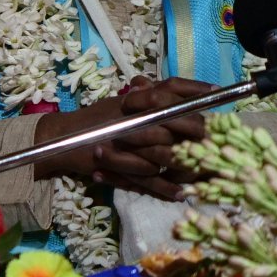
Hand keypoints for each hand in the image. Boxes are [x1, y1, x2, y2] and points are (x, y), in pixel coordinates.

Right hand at [32, 76, 212, 199]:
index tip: (214, 92)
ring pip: (167, 152)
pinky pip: (149, 179)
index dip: (193, 88)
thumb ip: (138, 96)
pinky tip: (181, 194)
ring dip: (189, 164)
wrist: (60, 138)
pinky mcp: (119, 164)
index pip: (168, 86)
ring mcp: (127, 141)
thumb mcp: (116, 104)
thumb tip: (150, 83)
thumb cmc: (91, 121)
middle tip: (216, 139)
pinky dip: (166, 188)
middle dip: (198, 130)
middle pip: (175, 120)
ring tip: (208, 174)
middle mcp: (132, 116)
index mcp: (134, 100)